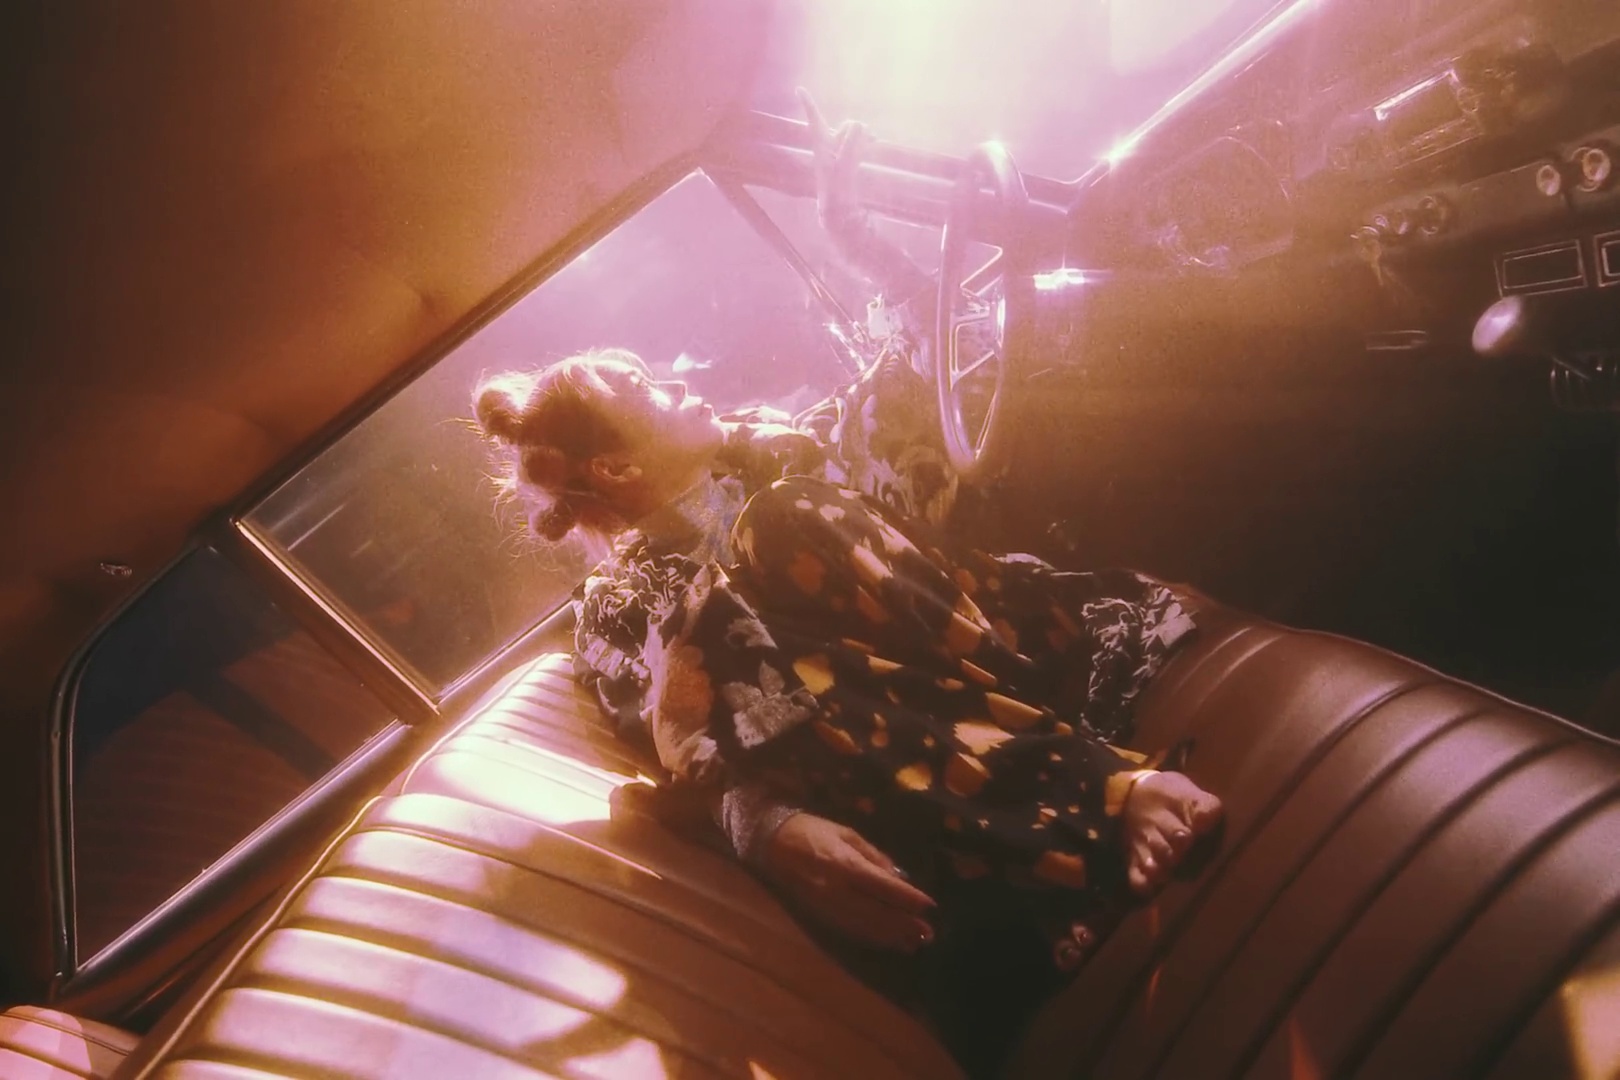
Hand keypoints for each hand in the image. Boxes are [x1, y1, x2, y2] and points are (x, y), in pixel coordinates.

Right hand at [760, 812, 936, 951]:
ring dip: (891, 937)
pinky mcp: (820, 915)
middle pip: (878, 913)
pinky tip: (888, 942)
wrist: (772, 843)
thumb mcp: (847, 832)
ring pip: (865, 927)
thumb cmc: (814, 830)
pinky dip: (872, 938)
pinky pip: (850, 930)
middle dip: (904, 924)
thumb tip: (898, 876)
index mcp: (846, 864)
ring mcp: (827, 906)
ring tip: (914, 943)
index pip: (884, 887)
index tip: (929, 906)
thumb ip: (874, 855)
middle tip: (928, 934)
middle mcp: (837, 890)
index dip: (907, 898)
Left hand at [797, 87, 868, 227]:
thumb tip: (859, 124)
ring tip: (872, 143)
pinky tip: (875, 141)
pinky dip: (865, 140)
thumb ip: (852, 143)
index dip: (808, 103)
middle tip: (865, 144)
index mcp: (821, 145)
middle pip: (846, 125)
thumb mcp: (845, 166)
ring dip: (863, 136)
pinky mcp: (846, 160)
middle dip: (857, 130)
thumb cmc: (837, 190)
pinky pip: (857, 141)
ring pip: (854, 132)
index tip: (799, 88)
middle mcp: (827, 146)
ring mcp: (837, 152)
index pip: (815, 120)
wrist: (839, 212)